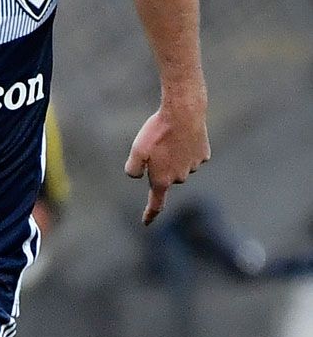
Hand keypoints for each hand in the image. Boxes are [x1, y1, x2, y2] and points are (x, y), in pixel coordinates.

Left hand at [126, 102, 210, 225]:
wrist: (183, 113)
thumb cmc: (157, 133)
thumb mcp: (136, 150)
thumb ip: (133, 169)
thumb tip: (139, 176)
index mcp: (162, 180)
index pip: (156, 204)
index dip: (150, 214)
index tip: (146, 222)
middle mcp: (180, 178)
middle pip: (165, 176)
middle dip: (159, 165)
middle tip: (155, 145)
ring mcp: (194, 167)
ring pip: (179, 164)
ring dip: (172, 154)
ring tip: (169, 137)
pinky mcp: (203, 155)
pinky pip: (190, 153)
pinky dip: (184, 146)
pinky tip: (182, 134)